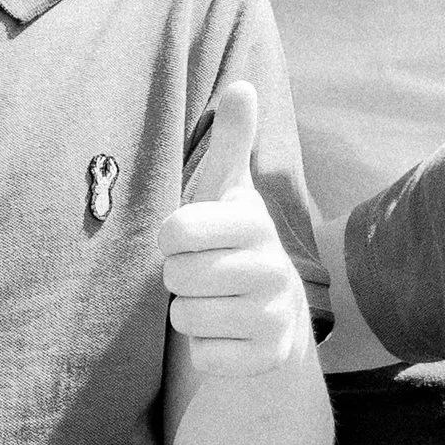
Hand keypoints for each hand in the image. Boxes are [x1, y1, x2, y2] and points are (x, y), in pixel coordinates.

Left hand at [159, 82, 309, 375]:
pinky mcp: (270, 359)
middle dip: (177, 279)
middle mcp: (274, 267)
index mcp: (254, 221)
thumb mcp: (227, 194)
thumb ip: (231, 141)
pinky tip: (226, 335)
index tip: (186, 239)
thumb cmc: (231, 245)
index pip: (175, 231)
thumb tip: (242, 85)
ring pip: (187, 319)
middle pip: (176, 277)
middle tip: (201, 274)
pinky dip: (205, 351)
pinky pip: (204, 357)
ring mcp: (276, 316)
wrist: (272, 320)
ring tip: (213, 303)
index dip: (168, 239)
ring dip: (189, 315)